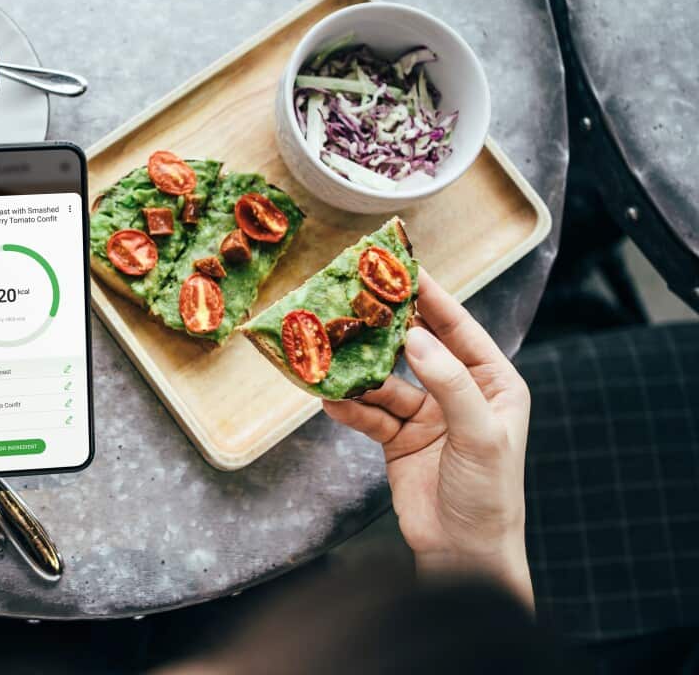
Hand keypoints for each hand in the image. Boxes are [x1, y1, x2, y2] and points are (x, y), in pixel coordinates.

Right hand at [322, 271, 532, 608]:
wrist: (464, 554)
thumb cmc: (489, 495)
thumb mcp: (478, 435)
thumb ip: (449, 383)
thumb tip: (415, 337)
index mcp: (493, 382)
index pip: (459, 329)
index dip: (431, 298)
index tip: (402, 267)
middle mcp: (458, 392)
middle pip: (416, 348)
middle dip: (384, 328)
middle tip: (352, 298)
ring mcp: (425, 415)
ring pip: (384, 381)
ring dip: (358, 372)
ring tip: (328, 354)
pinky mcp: (397, 438)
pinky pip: (368, 413)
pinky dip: (348, 408)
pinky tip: (329, 398)